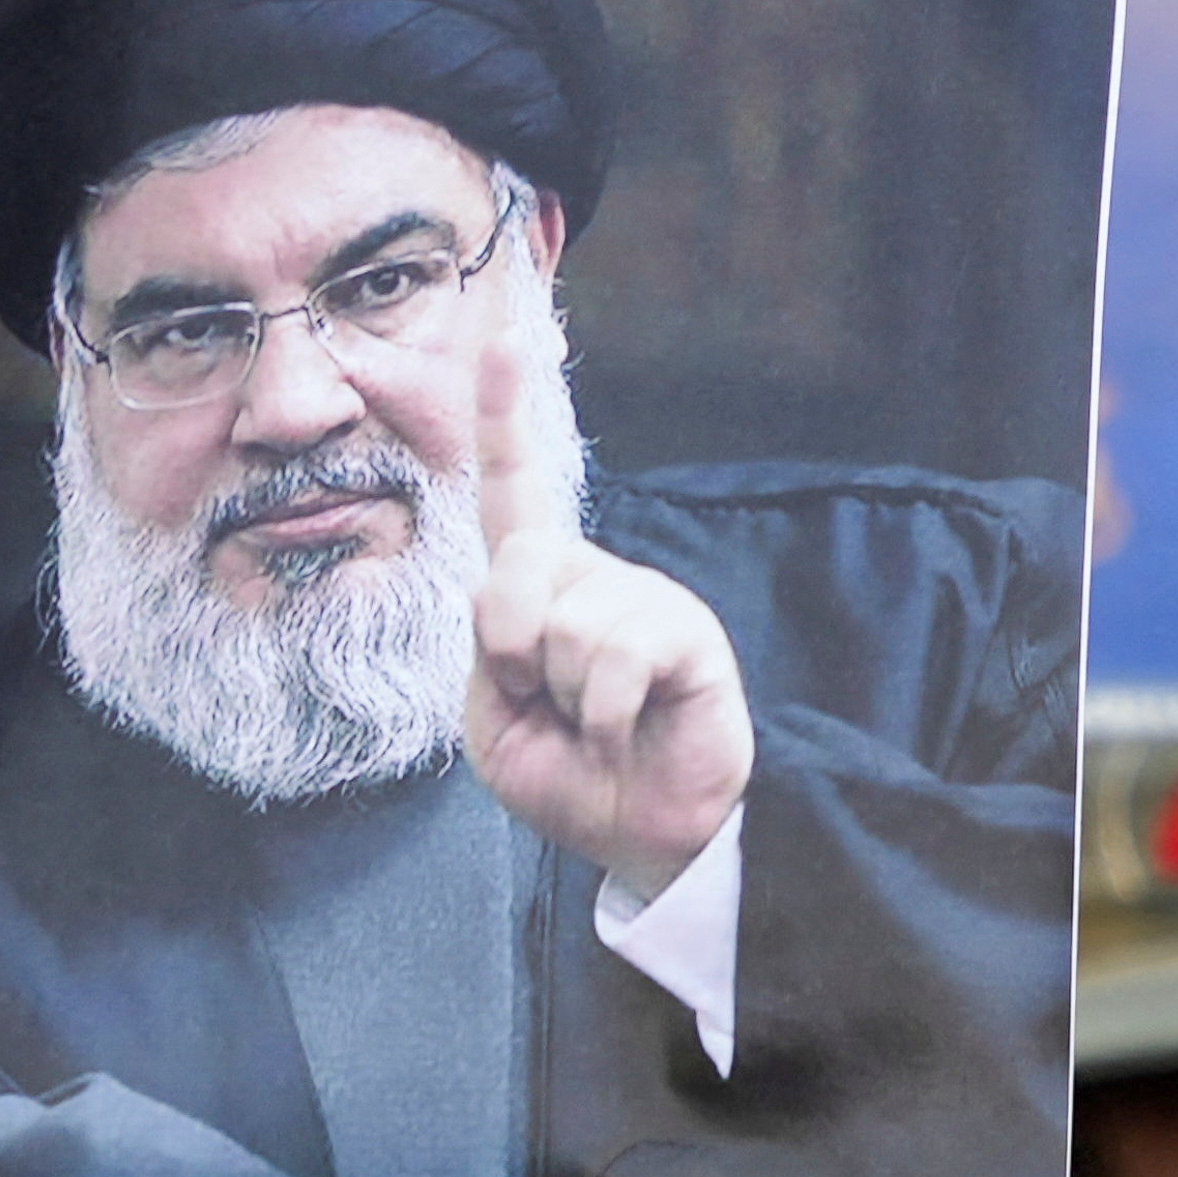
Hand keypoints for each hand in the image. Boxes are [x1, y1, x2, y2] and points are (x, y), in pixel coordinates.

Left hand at [463, 324, 752, 902]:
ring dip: (566, 699)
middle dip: (513, 650)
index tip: (501, 341)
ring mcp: (644, 599)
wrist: (642, 835)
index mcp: (539, 589)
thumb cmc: (570, 775)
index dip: (503, 419)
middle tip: (547, 703)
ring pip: (565, 625)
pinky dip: (605, 720)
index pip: (513, 494)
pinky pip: (615, 659)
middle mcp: (592, 576)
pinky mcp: (687, 633)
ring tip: (595, 723)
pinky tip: (628, 732)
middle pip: (517, 566)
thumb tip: (531, 593)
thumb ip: (490, 647)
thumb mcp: (494, 717)